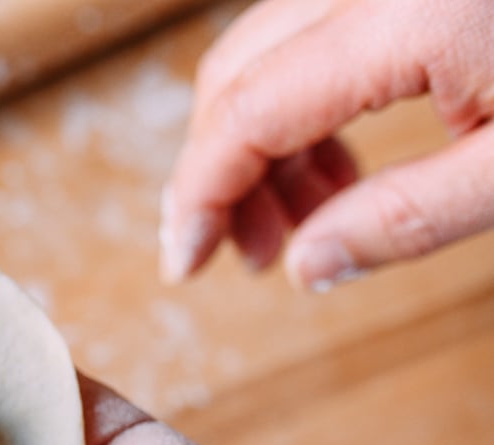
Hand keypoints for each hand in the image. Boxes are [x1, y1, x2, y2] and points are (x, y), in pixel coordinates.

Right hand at [161, 0, 493, 289]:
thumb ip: (412, 216)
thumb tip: (306, 266)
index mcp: (409, 15)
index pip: (249, 111)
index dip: (201, 196)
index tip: (185, 263)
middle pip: (237, 73)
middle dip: (219, 174)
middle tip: (252, 253)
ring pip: (266, 53)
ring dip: (259, 143)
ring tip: (308, 218)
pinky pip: (313, 35)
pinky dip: (302, 105)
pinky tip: (336, 162)